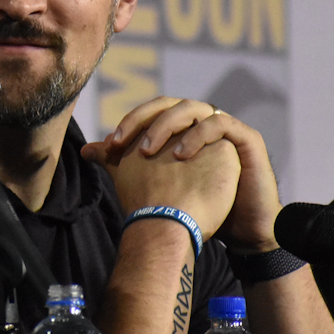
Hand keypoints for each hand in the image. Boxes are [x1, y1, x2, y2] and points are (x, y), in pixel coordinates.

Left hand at [86, 96, 281, 251]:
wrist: (237, 229)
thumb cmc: (197, 205)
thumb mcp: (154, 181)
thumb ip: (122, 163)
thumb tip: (87, 151)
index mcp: (182, 128)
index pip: (152, 111)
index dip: (130, 122)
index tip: (110, 145)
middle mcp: (202, 121)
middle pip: (169, 104)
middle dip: (143, 120)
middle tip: (123, 144)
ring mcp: (226, 127)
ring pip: (193, 107)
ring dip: (167, 125)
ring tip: (149, 152)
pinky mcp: (246, 138)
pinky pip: (221, 123)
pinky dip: (198, 135)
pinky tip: (180, 156)